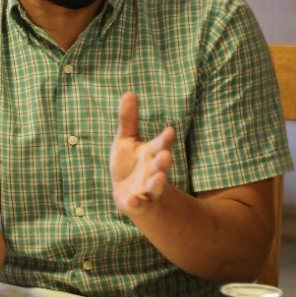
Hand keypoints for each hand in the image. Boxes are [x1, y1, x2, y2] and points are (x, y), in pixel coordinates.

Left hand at [111, 92, 174, 216]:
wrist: (128, 195)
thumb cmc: (129, 164)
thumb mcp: (126, 140)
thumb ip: (128, 119)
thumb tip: (129, 92)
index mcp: (151, 153)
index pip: (161, 144)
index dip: (165, 138)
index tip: (169, 131)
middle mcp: (153, 170)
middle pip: (162, 165)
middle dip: (164, 160)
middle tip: (165, 155)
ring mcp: (148, 187)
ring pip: (156, 185)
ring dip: (158, 181)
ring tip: (159, 177)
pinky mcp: (139, 202)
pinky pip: (139, 204)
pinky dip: (137, 203)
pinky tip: (133, 201)